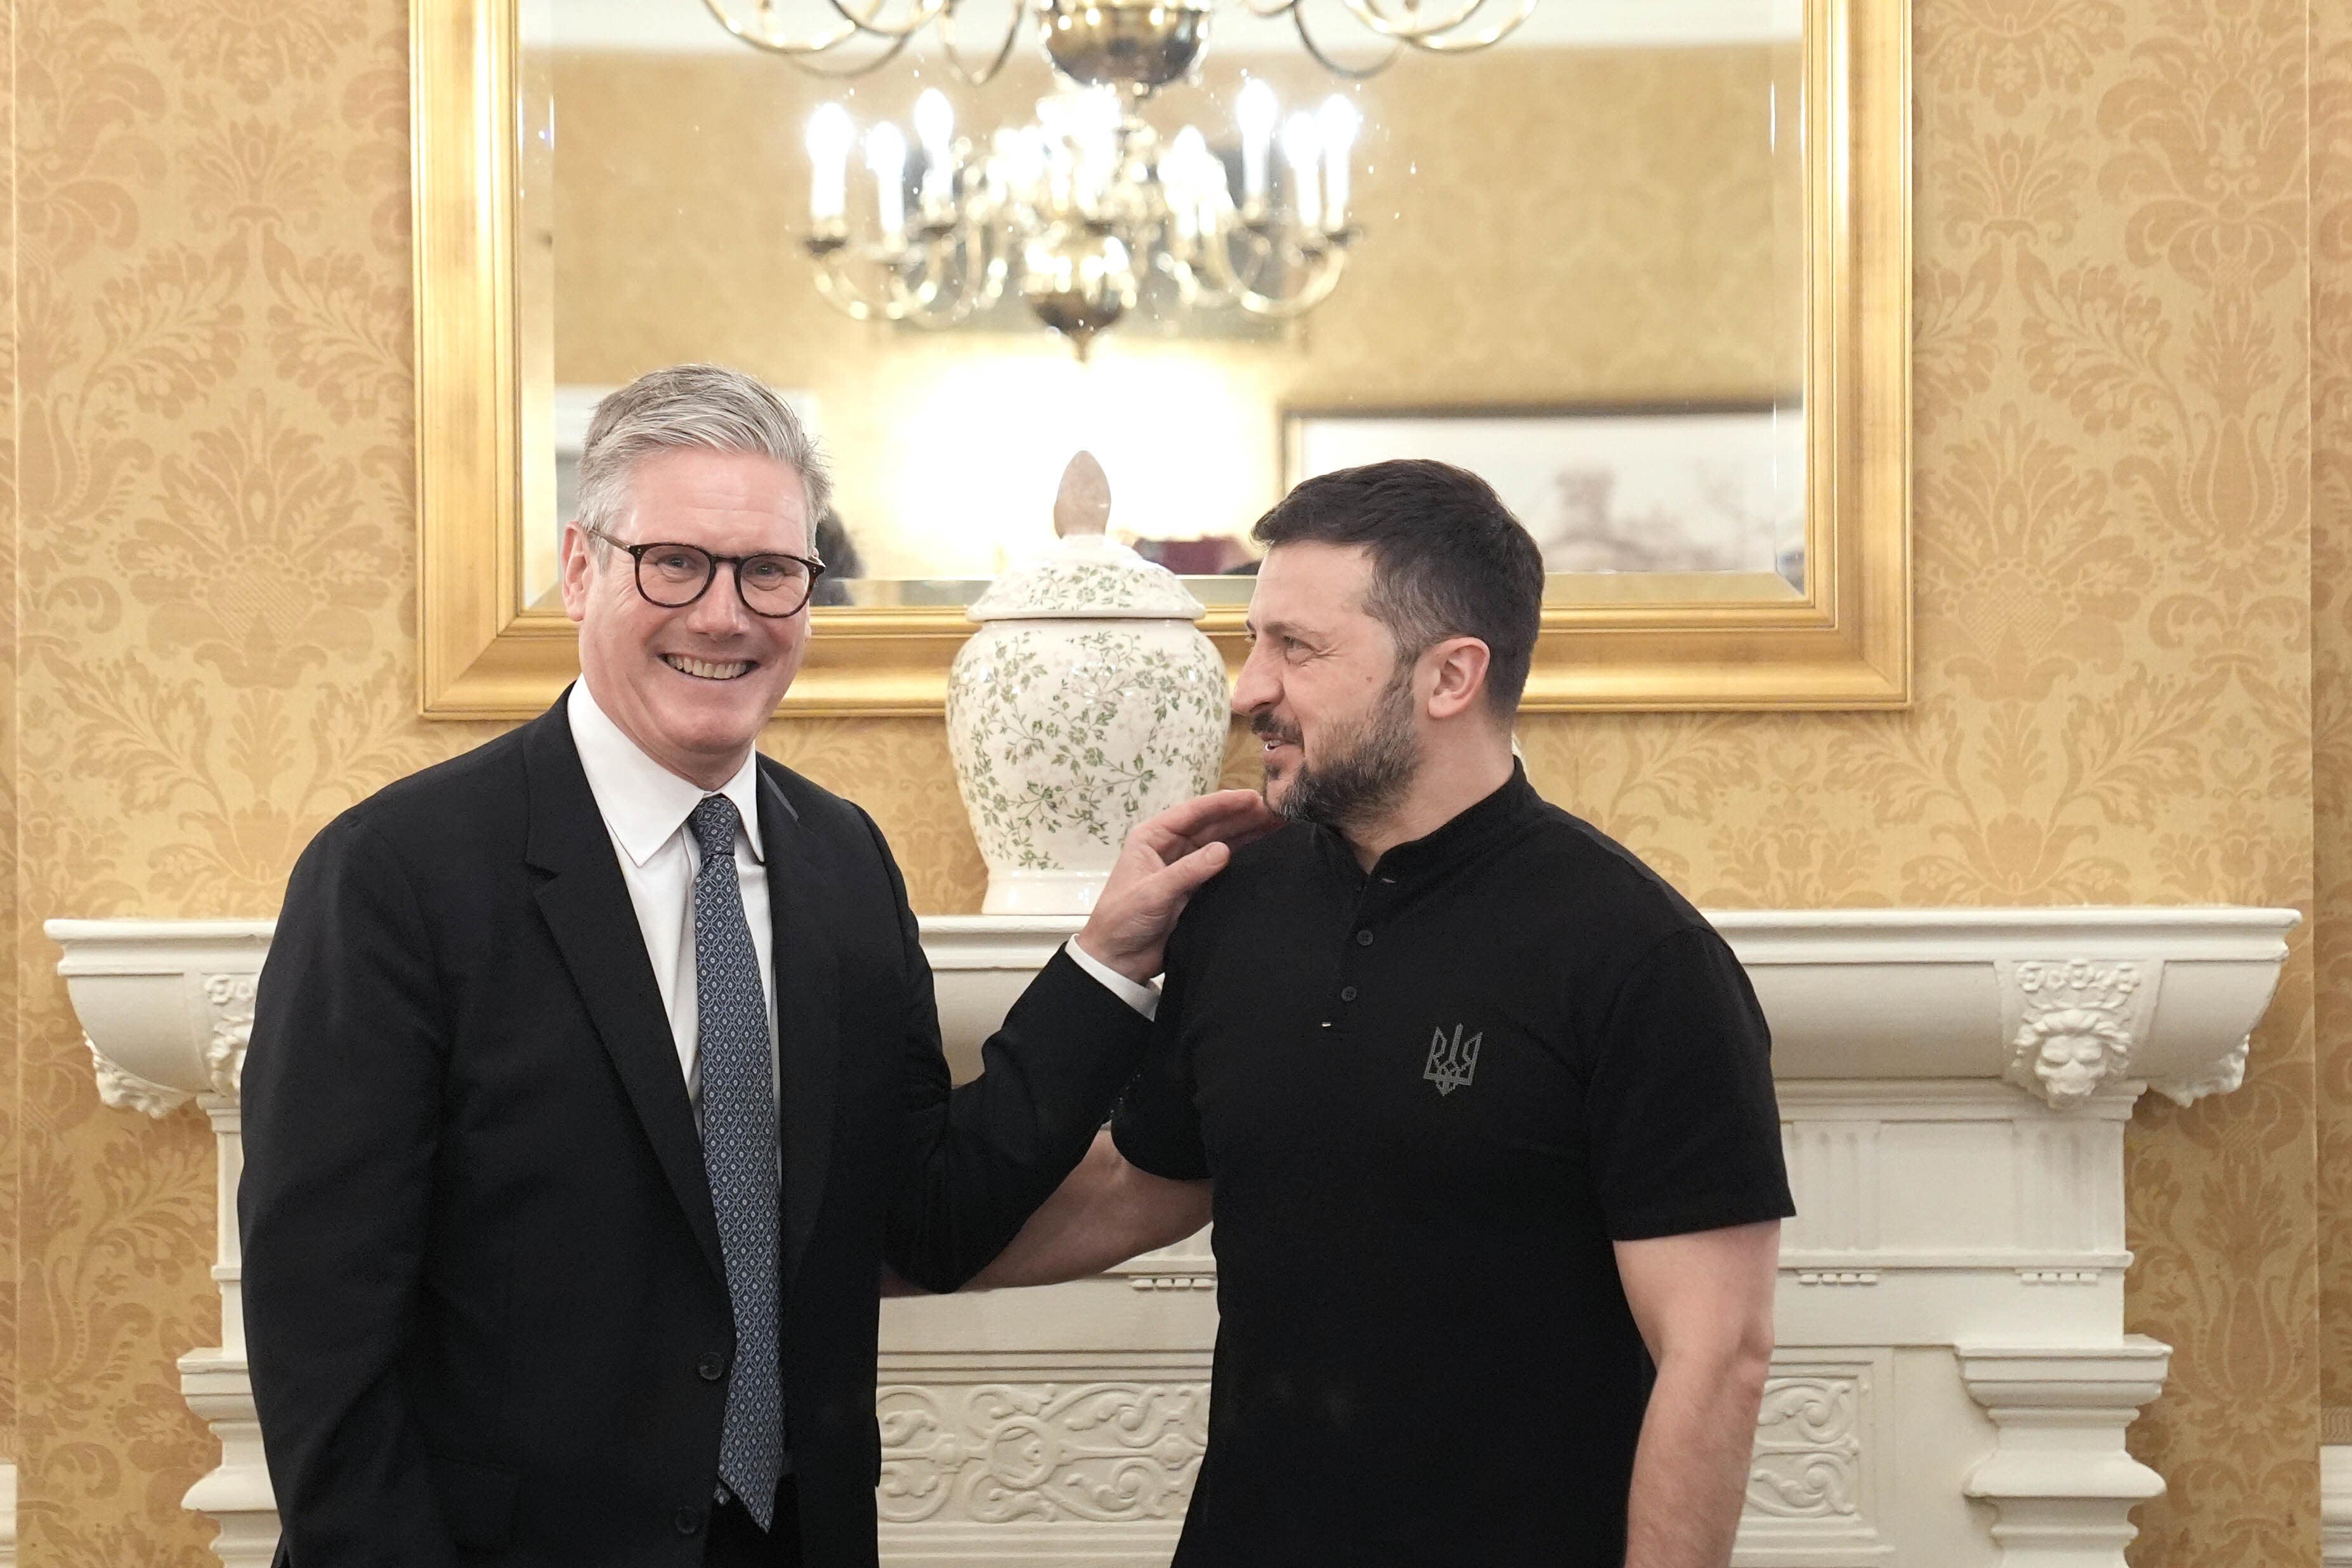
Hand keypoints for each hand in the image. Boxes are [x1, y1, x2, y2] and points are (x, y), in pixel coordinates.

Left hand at [1077, 790, 1280, 982]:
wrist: (1118, 960)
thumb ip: (1188, 871)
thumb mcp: (1153, 893)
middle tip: (1276, 812)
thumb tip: (1225, 850)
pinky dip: (1243, 859)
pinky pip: (1223, 868)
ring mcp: (1185, 867)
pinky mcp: (1196, 888)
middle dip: (1242, 817)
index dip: (1223, 803)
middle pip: (1211, 825)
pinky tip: (1264, 852)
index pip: (1192, 812)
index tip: (1254, 798)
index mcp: (1152, 837)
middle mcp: (1170, 847)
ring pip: (1221, 844)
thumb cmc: (1123, 920)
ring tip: (1278, 827)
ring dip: (1247, 835)